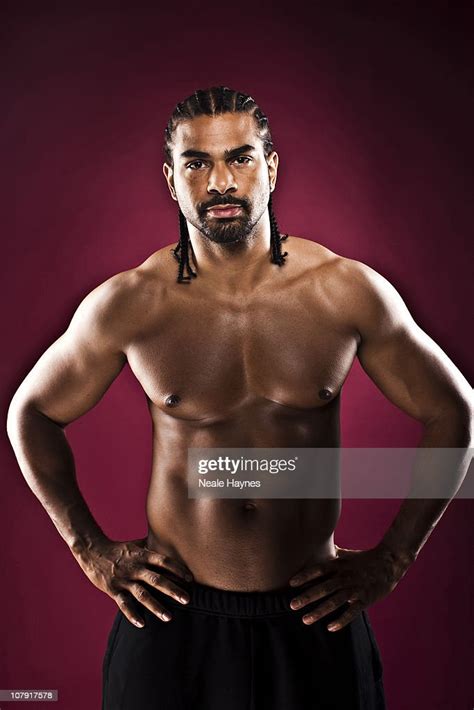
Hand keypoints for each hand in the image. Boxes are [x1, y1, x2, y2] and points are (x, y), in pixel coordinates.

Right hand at [73, 536, 193, 627]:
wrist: (93, 551)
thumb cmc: (119, 549)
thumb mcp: (136, 544)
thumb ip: (152, 546)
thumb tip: (170, 541)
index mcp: (143, 555)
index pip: (164, 561)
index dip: (178, 569)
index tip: (190, 579)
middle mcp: (135, 567)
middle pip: (156, 579)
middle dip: (172, 590)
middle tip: (187, 599)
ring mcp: (124, 579)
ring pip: (142, 594)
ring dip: (156, 606)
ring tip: (169, 617)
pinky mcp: (113, 589)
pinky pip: (123, 604)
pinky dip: (132, 614)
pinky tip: (142, 624)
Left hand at [288, 543, 410, 630]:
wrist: (389, 562)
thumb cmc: (365, 558)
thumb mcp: (346, 554)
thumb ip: (332, 554)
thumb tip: (318, 549)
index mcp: (339, 565)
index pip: (319, 570)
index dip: (305, 576)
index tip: (291, 583)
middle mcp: (345, 577)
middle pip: (323, 587)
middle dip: (307, 597)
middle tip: (292, 605)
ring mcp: (355, 588)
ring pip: (335, 601)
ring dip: (319, 611)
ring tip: (305, 619)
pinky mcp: (365, 599)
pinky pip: (352, 612)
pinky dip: (341, 620)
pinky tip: (330, 628)